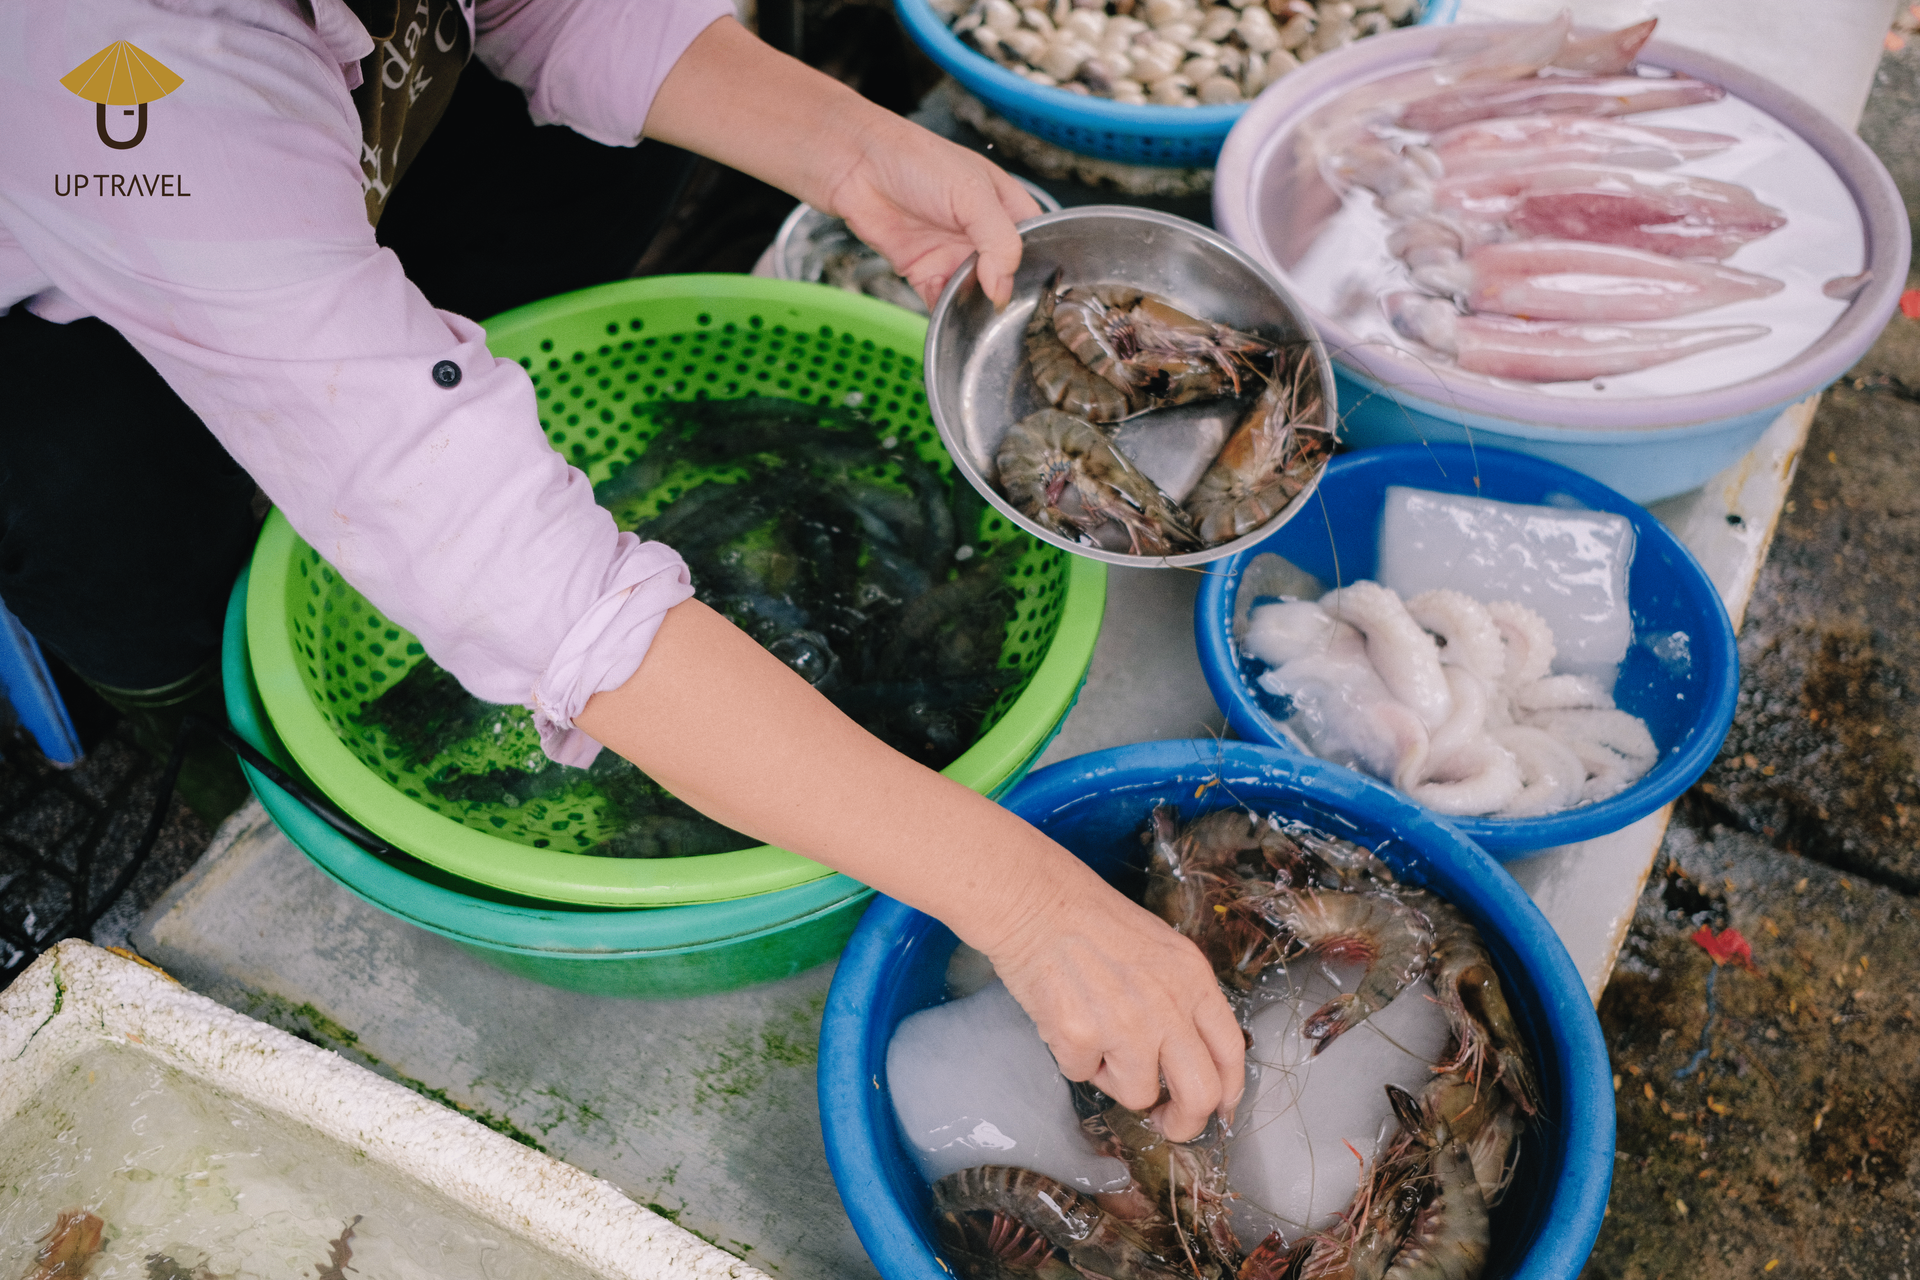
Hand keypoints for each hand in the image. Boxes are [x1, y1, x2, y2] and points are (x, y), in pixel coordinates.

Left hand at [820, 115, 1042, 309]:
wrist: (855, 166)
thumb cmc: (916, 160)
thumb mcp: (973, 194)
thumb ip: (998, 242)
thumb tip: (1003, 289)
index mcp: (1005, 206)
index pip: (1037, 243)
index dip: (1040, 268)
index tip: (1040, 293)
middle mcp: (981, 233)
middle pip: (1006, 275)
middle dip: (1006, 295)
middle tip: (1009, 316)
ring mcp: (953, 253)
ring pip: (975, 293)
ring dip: (975, 308)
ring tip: (979, 321)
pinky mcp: (924, 270)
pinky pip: (941, 301)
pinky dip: (945, 313)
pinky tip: (949, 318)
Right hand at [982, 860, 1246, 1142]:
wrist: (1034, 900)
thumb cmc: (1091, 920)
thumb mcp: (1162, 950)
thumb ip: (1181, 999)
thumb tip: (1188, 1056)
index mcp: (1194, 979)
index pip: (1231, 1052)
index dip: (1227, 1092)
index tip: (1217, 1109)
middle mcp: (1168, 1005)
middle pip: (1200, 1093)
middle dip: (1184, 1122)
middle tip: (1165, 1122)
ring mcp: (1125, 1024)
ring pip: (1137, 1094)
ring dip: (1113, 1078)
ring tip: (1093, 1035)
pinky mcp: (1080, 1036)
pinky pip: (1082, 1075)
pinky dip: (1071, 1057)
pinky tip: (1063, 1017)